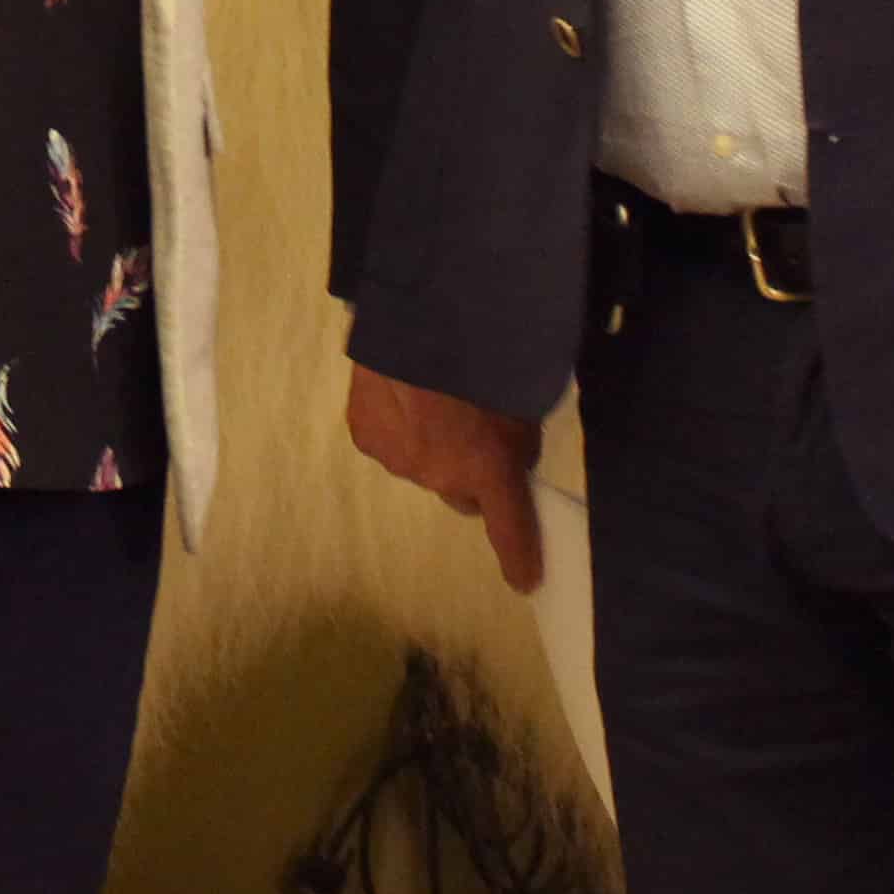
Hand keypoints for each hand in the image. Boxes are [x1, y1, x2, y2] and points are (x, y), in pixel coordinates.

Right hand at [343, 360, 542, 590]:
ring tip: (432, 396)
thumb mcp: (521, 401)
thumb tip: (504, 458)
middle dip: (466, 471)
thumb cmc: (485, 353)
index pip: (509, 527)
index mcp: (488, 467)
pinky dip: (397, 425)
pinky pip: (389, 441)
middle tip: (470, 428)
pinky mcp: (366, 436)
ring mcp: (398, 459)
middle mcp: (441, 476)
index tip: (527, 581)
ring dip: (429, 443)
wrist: (423, 312)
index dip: (520, 557)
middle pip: (458, 490)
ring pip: (421, 464)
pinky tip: (401, 390)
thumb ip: (515, 442)